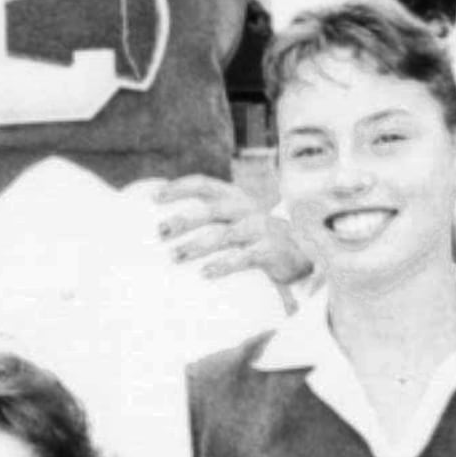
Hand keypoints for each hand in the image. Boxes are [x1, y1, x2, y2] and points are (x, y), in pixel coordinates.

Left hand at [152, 173, 310, 288]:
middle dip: (185, 219)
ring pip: (225, 234)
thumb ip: (208, 218)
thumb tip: (164, 229)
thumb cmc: (254, 236)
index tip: (155, 197)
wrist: (300, 250)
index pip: (204, 184)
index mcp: (233, 196)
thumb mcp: (233, 218)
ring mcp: (259, 228)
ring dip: (198, 244)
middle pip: (211, 209)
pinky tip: (206, 272)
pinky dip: (225, 264)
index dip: (179, 188)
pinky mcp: (270, 249)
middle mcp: (245, 208)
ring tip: (176, 255)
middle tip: (162, 232)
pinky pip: (245, 256)